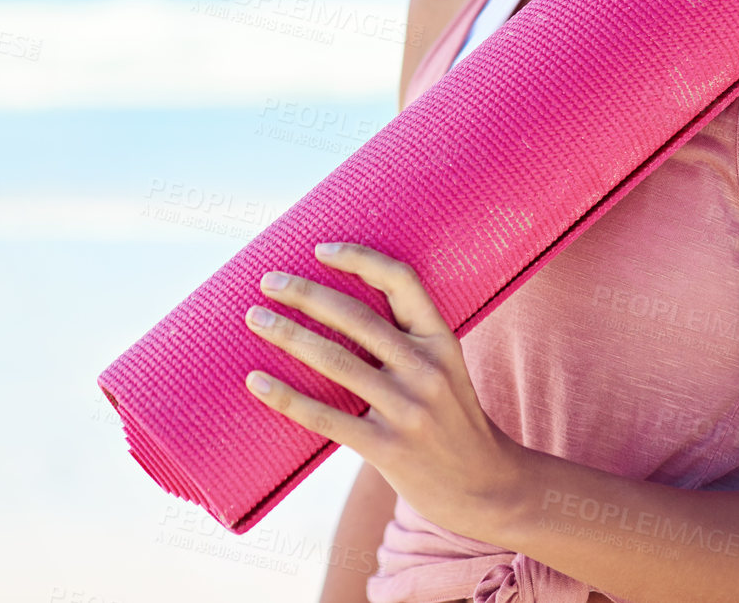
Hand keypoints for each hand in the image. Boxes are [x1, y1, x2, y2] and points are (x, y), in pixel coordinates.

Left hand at [241, 241, 526, 542]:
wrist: (484, 487)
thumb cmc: (451, 419)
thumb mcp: (446, 367)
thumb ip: (406, 338)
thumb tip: (338, 304)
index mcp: (441, 340)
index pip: (401, 280)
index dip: (359, 258)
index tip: (319, 251)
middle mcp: (427, 369)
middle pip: (356, 317)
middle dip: (305, 293)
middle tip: (267, 282)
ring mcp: (408, 410)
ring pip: (335, 361)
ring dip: (288, 334)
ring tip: (255, 318)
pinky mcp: (387, 448)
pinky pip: (326, 417)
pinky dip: (286, 397)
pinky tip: (256, 381)